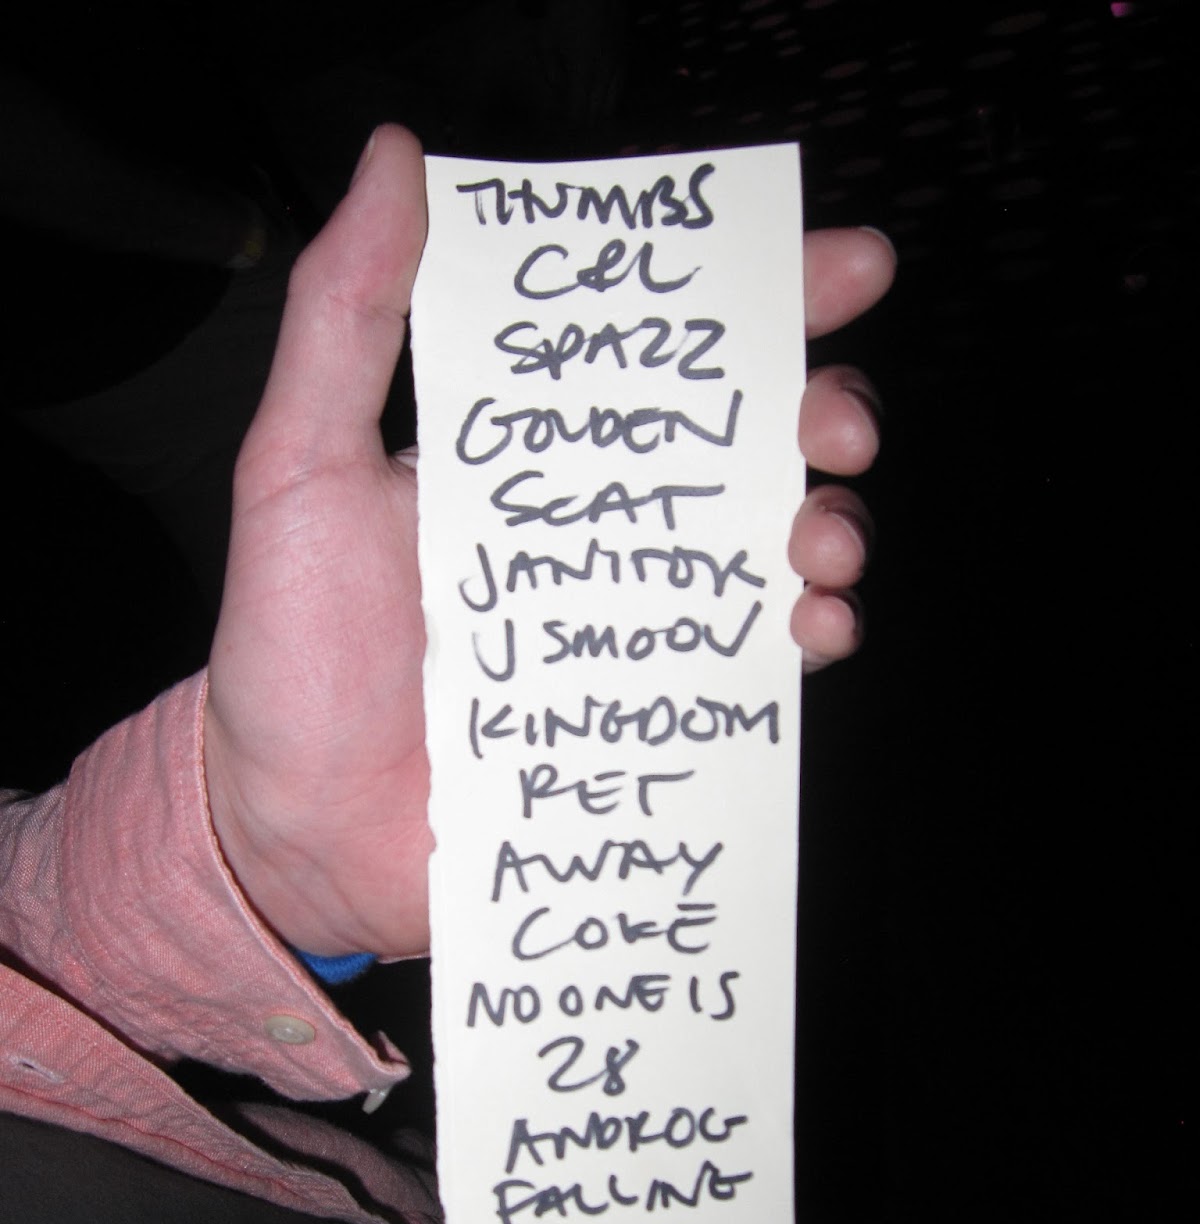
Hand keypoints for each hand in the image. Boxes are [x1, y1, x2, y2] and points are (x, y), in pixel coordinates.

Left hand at [204, 127, 893, 959]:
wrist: (296, 827)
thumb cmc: (290, 649)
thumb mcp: (296, 467)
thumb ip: (346, 319)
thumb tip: (399, 158)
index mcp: (528, 460)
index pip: (655, 360)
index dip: (761, 301)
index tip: (845, 266)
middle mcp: (596, 534)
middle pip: (746, 452)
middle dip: (824, 417)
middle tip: (836, 426)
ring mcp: (631, 630)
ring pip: (773, 556)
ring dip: (831, 530)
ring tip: (822, 543)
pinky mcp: (648, 721)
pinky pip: (754, 673)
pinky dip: (808, 644)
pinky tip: (812, 635)